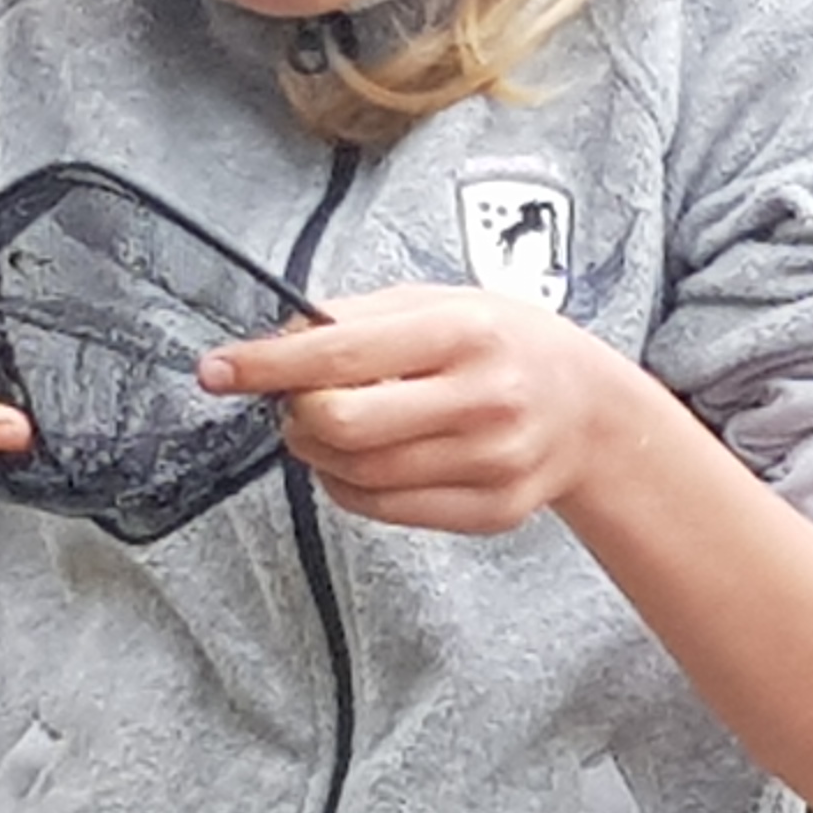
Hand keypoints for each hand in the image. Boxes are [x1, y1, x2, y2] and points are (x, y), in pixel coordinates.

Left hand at [200, 286, 635, 536]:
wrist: (593, 412)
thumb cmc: (512, 347)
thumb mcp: (449, 303)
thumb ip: (364, 316)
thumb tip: (280, 337)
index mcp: (468, 333)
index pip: (343, 354)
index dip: (268, 364)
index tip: (220, 369)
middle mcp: (484, 399)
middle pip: (341, 423)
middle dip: (296, 413)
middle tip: (295, 400)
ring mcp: (489, 461)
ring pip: (355, 473)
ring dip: (319, 450)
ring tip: (335, 425)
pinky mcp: (488, 510)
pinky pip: (382, 508)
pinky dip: (350, 485)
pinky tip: (366, 458)